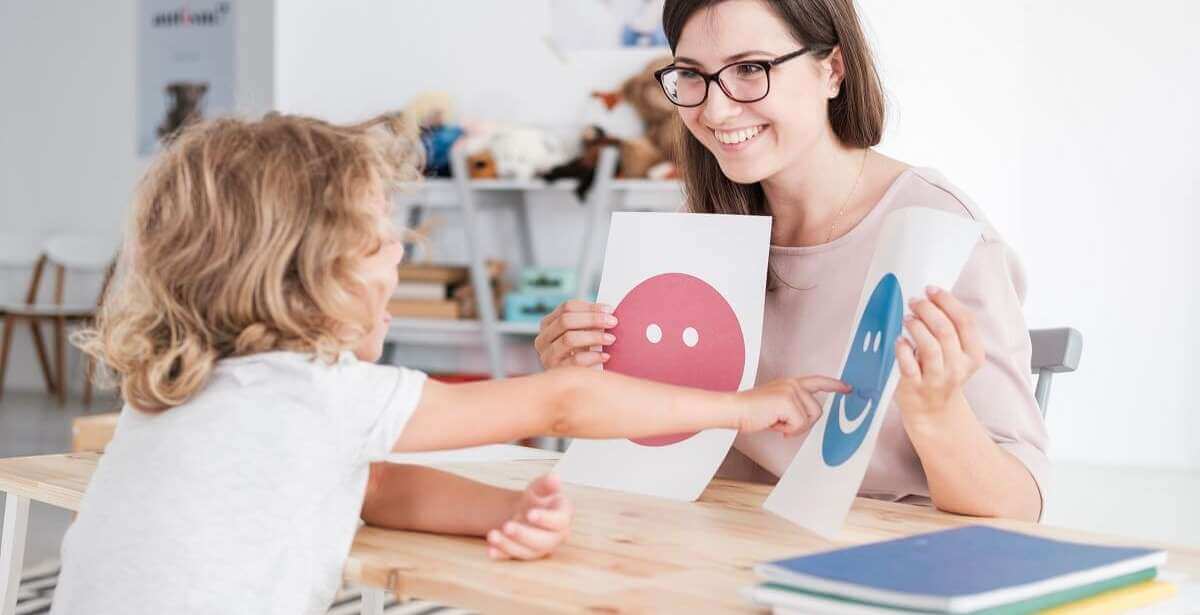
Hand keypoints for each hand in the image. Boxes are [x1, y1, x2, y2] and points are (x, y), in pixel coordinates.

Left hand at [486, 474, 572, 560]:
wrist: (526, 511)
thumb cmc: (538, 499)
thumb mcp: (541, 487)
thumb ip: (547, 483)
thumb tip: (554, 478)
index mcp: (562, 517)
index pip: (559, 521)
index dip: (546, 519)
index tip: (530, 513)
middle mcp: (554, 536)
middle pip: (543, 541)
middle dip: (524, 535)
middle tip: (507, 526)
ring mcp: (539, 548)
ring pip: (527, 552)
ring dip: (509, 545)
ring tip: (492, 535)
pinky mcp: (524, 554)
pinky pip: (513, 557)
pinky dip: (501, 555)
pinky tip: (490, 550)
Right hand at [534, 300, 618, 368]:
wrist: (572, 384)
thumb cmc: (580, 353)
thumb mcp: (580, 335)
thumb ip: (588, 322)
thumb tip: (608, 312)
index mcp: (547, 324)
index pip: (567, 307)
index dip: (590, 307)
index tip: (609, 310)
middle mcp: (542, 339)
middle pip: (565, 321)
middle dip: (592, 319)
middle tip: (613, 322)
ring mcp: (547, 356)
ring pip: (569, 339)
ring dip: (593, 337)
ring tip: (611, 339)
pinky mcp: (556, 372)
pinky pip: (575, 361)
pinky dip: (593, 357)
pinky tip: (605, 356)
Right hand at [734, 376, 849, 435]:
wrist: (735, 409)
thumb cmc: (751, 411)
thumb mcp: (776, 405)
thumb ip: (793, 407)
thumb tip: (804, 420)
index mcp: (790, 383)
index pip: (817, 381)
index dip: (834, 385)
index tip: (848, 388)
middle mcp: (793, 384)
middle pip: (817, 410)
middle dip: (804, 423)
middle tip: (784, 426)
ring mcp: (791, 391)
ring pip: (810, 418)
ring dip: (794, 427)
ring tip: (776, 423)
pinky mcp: (788, 401)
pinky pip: (799, 424)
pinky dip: (787, 430)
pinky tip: (774, 424)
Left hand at [895, 286, 984, 423]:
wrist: (933, 412)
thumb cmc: (942, 374)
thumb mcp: (956, 354)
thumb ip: (950, 329)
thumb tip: (931, 298)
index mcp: (973, 355)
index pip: (965, 321)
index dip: (948, 301)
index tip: (932, 290)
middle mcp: (957, 367)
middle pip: (946, 330)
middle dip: (928, 310)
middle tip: (914, 301)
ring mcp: (936, 379)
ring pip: (930, 346)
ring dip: (916, 326)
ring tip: (907, 318)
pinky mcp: (915, 387)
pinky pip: (908, 365)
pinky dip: (903, 349)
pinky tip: (899, 340)